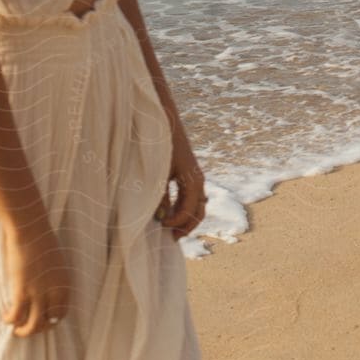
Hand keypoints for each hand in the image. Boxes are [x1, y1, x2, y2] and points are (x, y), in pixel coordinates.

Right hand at [0, 221, 72, 337]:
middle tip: (28, 327)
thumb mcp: (56, 262)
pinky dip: (10, 320)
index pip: (62, 313)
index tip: (42, 320)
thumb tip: (46, 292)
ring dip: (24, 331)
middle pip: (49, 322)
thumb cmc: (41, 240)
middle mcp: (54, 291)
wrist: (30, 228)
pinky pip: (16, 315)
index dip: (52, 320)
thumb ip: (54, 280)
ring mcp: (38, 293)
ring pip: (34, 325)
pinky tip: (6, 317)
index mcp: (65, 284)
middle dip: (39, 328)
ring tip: (16, 329)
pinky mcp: (22, 291)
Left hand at [154, 123, 206, 240]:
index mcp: (193, 181)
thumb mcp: (160, 173)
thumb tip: (161, 219)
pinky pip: (192, 198)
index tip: (160, 226)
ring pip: (198, 207)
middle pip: (198, 213)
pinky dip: (184, 209)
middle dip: (186, 227)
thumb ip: (162, 196)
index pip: (189, 211)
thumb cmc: (162, 145)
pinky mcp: (190, 175)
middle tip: (170, 239)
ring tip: (170, 230)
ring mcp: (196, 178)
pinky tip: (170, 213)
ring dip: (186, 220)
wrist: (166, 121)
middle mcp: (199, 181)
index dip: (176, 223)